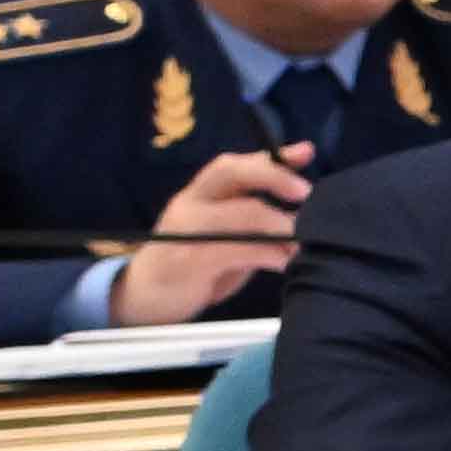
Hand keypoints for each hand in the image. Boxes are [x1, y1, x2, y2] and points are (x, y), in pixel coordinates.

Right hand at [113, 143, 307, 325]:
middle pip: (231, 172)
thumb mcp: (224, 237)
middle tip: (306, 194)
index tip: (305, 153)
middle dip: (274, 177)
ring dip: (281, 225)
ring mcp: (186, 230)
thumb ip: (255, 220)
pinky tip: (284, 262)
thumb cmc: (193, 265)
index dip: (270, 158)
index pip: (232, 165)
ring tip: (302, 241)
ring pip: (240, 212)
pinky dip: (268, 253)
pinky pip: (235, 248)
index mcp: (199, 194)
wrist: (144, 297)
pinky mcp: (188, 260)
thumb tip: (304, 210)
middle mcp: (189, 203)